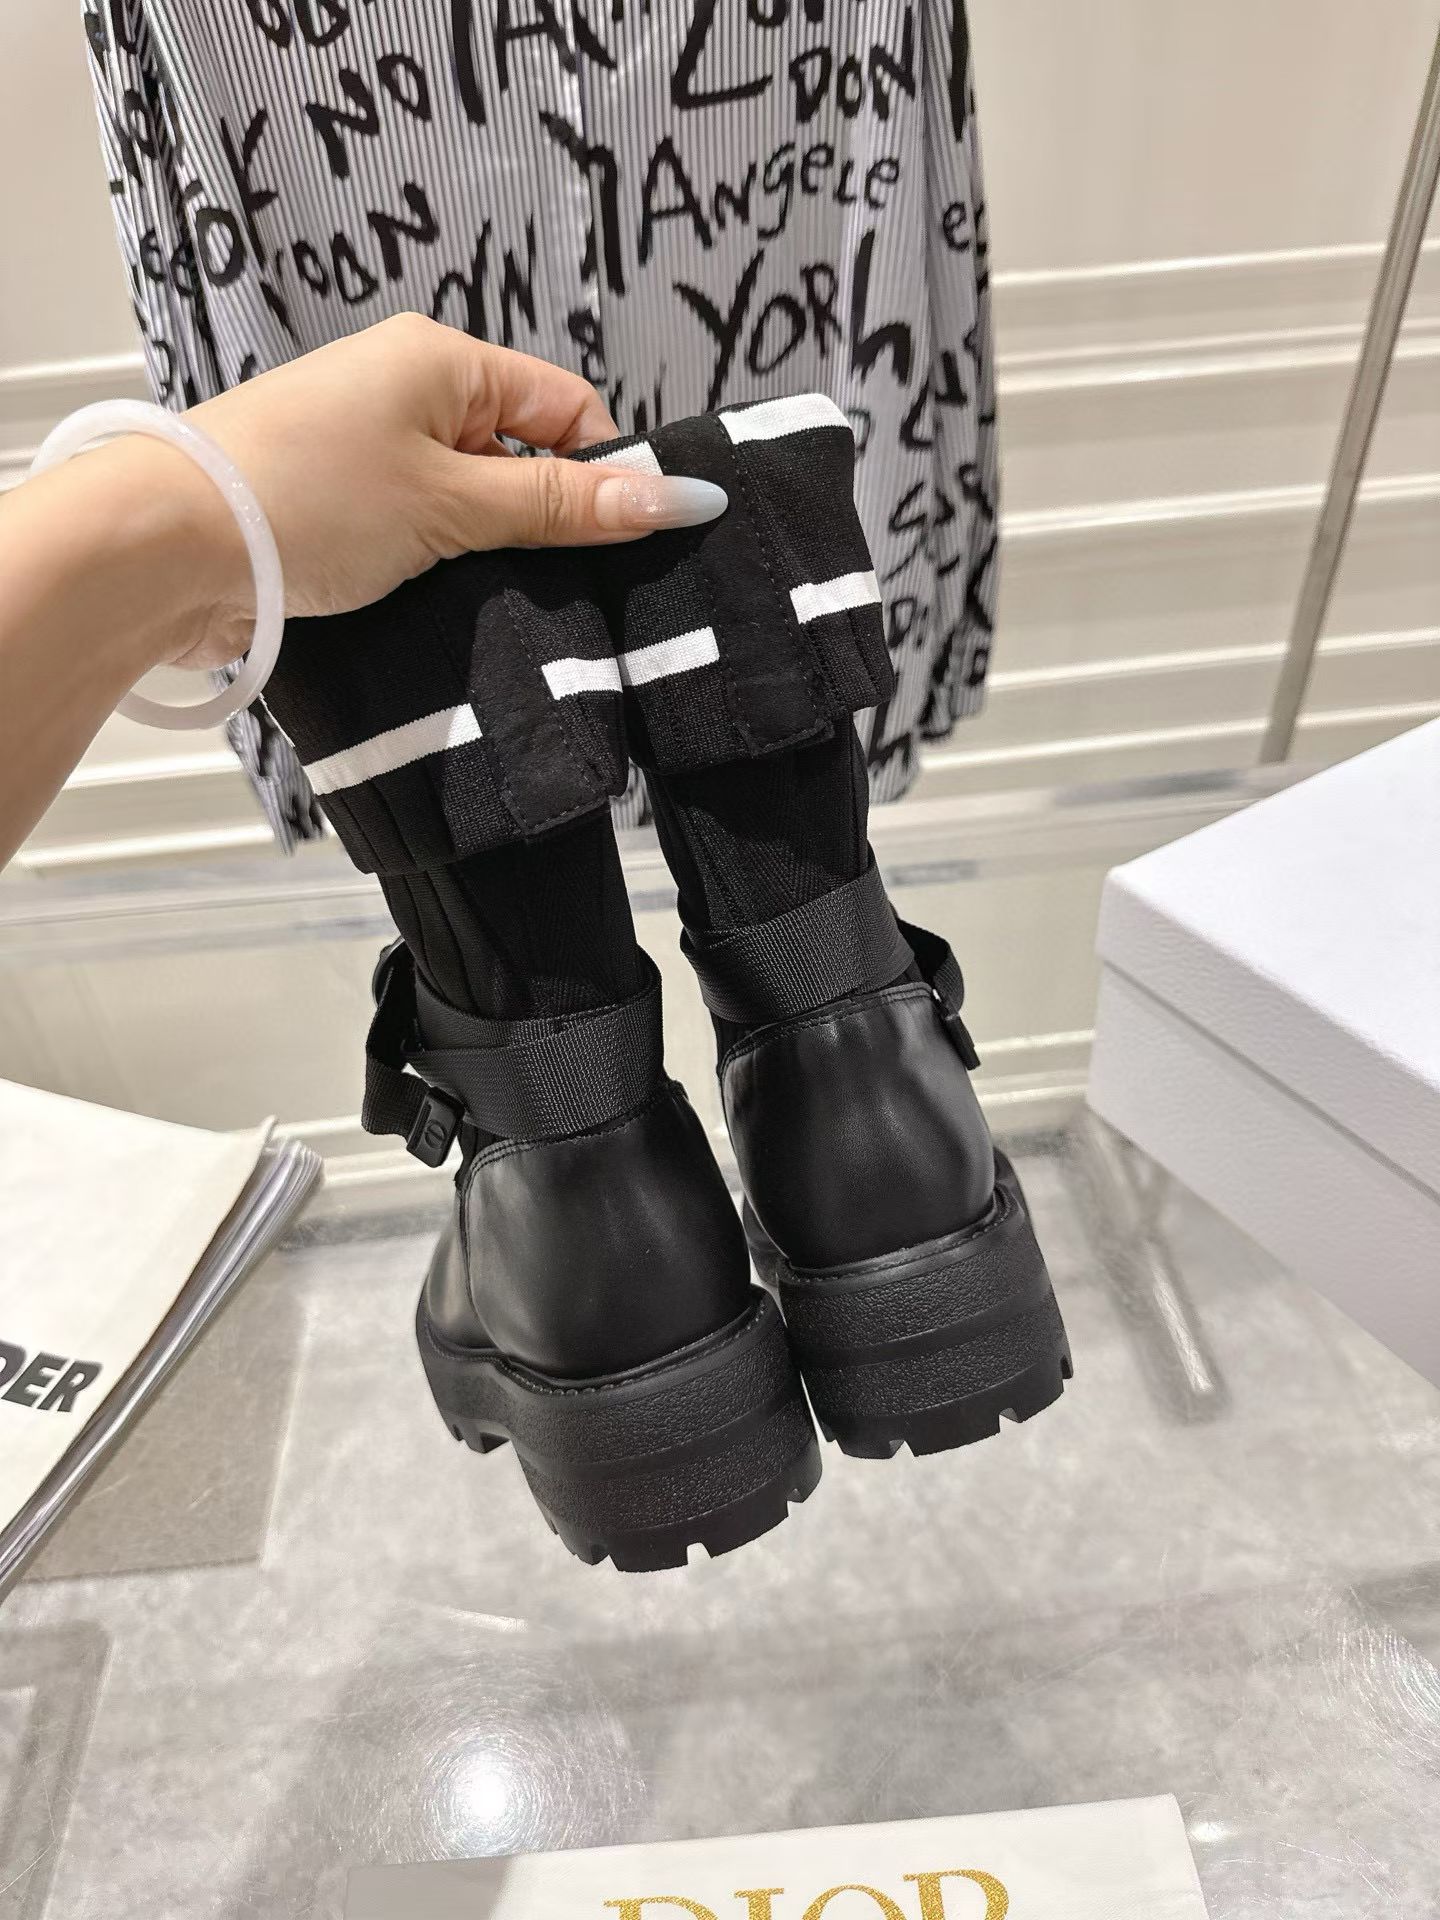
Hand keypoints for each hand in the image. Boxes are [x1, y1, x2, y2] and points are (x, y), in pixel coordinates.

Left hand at [161, 316, 727, 666]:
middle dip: (551, 522)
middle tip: (573, 589)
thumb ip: (563, 506)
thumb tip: (678, 496)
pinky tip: (455, 611)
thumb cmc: (309, 499)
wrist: (167, 546)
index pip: (566, 407)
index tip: (630, 546)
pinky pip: (425, 532)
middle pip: (522, 457)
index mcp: (443, 360)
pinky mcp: (340, 506)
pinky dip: (447, 569)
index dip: (607, 472)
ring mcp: (370, 450)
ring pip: (475, 504)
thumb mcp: (453, 503)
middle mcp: (408, 392)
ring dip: (496, 554)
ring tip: (508, 605)